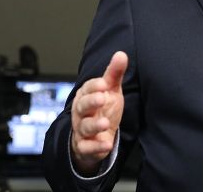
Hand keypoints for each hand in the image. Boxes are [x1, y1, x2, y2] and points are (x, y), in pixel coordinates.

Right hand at [70, 51, 127, 175]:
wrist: (95, 137)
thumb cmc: (103, 109)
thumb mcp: (111, 91)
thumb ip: (114, 74)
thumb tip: (121, 54)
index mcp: (86, 95)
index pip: (87, 88)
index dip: (94, 86)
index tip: (104, 83)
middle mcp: (81, 112)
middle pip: (82, 106)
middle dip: (91, 102)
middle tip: (102, 98)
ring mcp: (82, 129)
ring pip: (84, 127)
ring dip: (94, 125)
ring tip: (106, 123)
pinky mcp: (85, 146)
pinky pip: (87, 147)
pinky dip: (96, 147)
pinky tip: (107, 144)